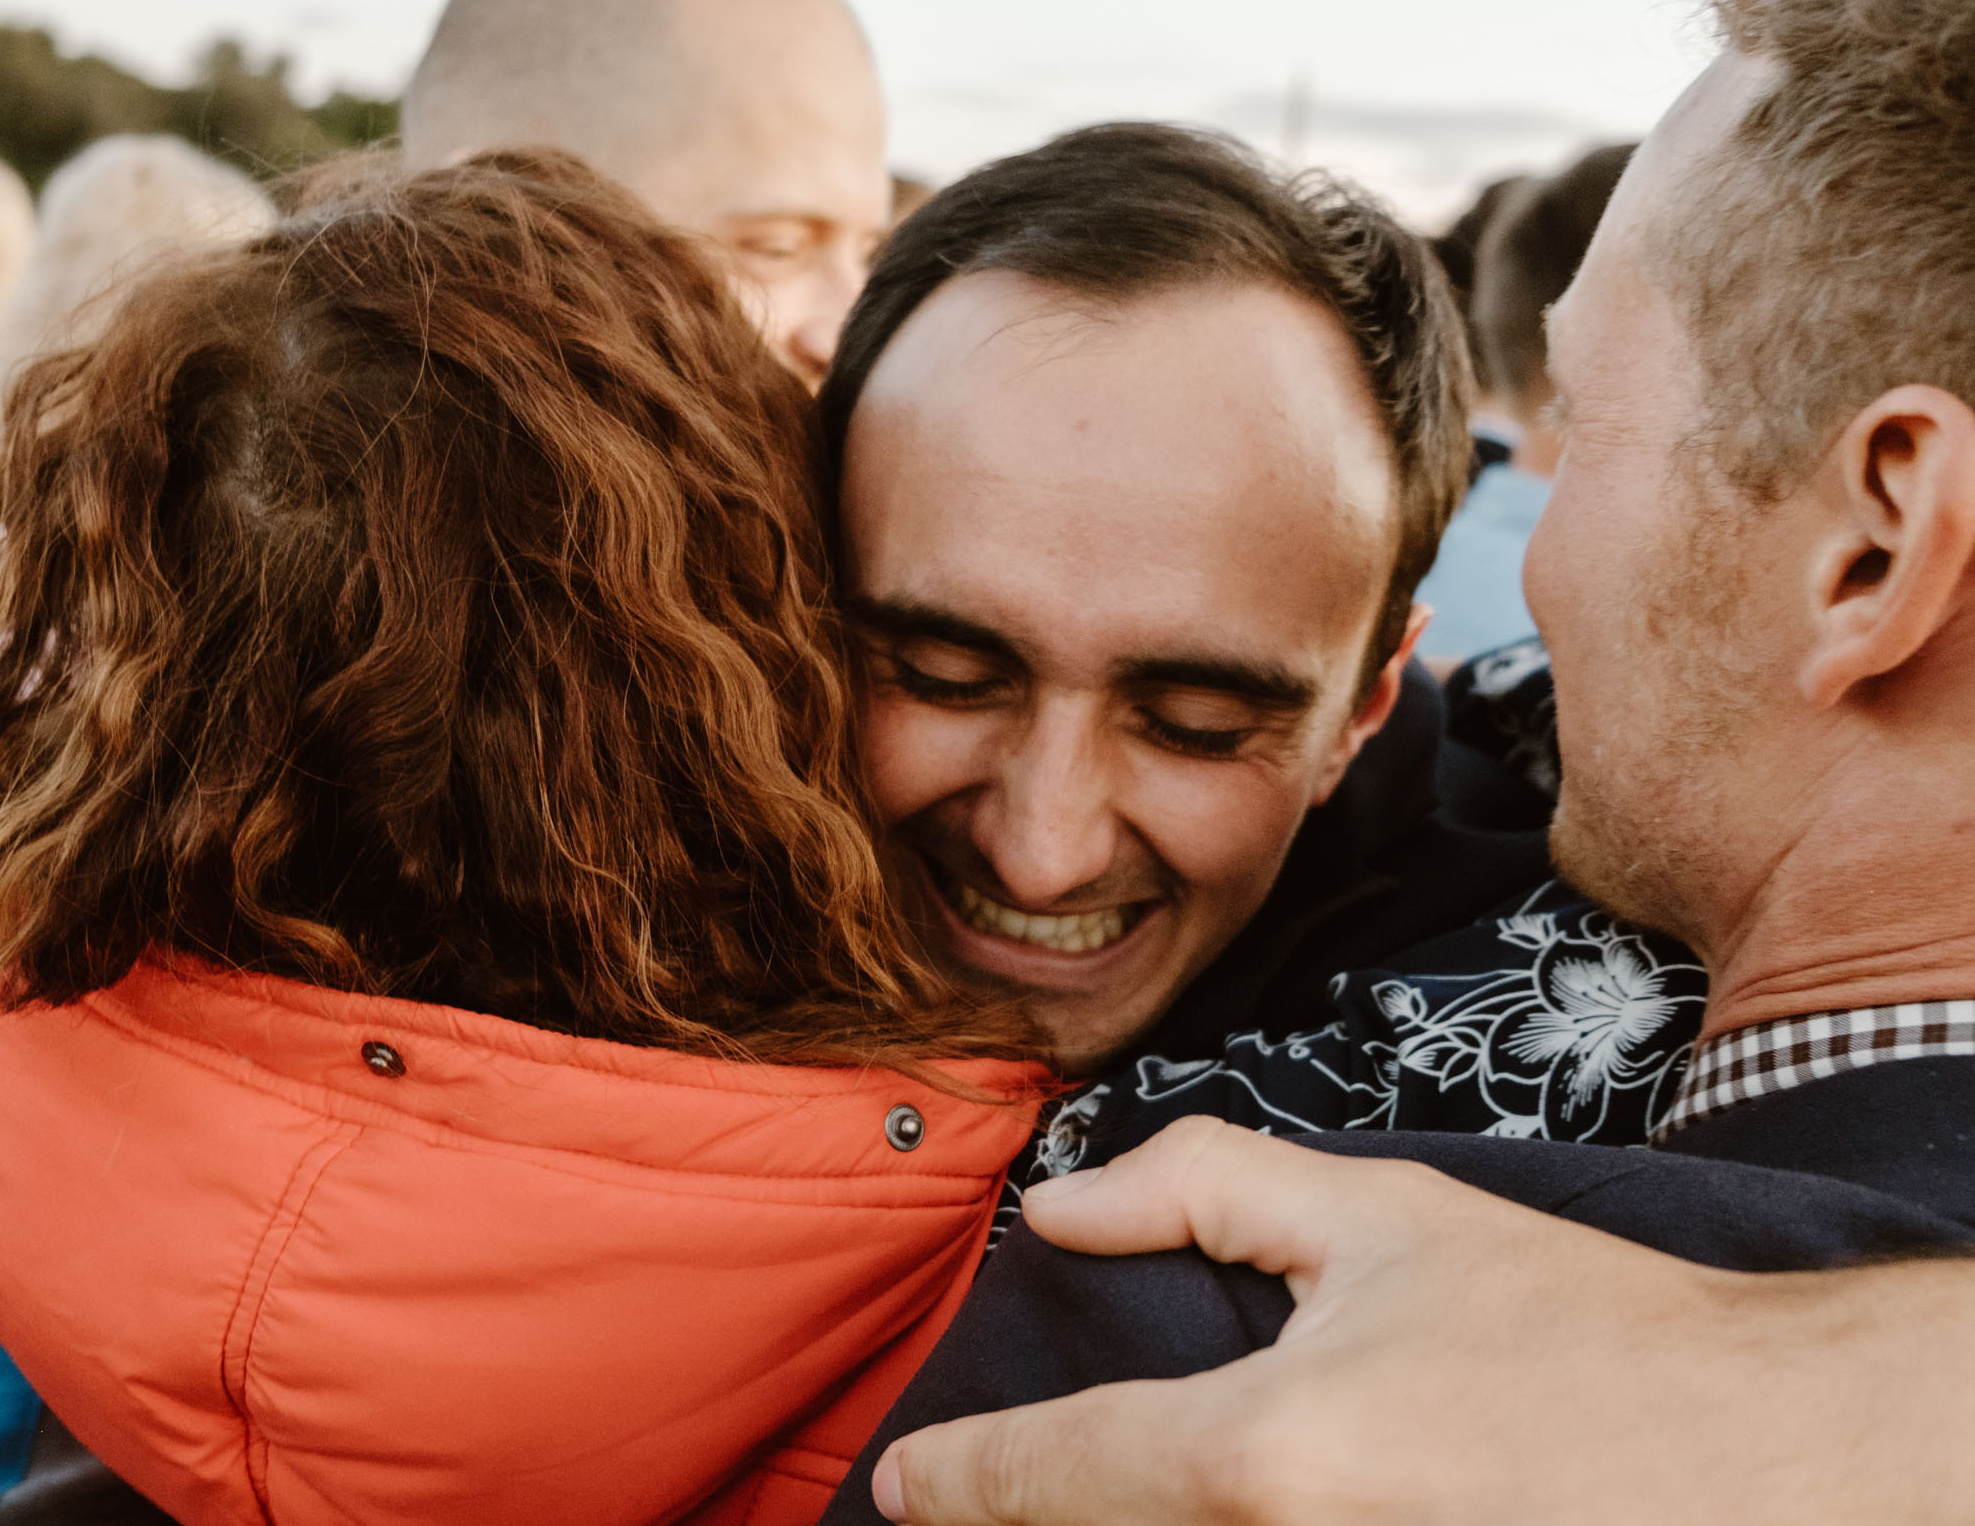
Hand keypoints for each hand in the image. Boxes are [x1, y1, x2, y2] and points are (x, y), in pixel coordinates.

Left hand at [871, 1116, 1974, 1525]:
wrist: (1777, 1473)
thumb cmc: (1583, 1337)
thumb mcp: (1387, 1218)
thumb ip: (1203, 1187)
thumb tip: (1063, 1210)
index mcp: (1261, 1461)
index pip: (1050, 1479)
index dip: (957, 1482)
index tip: (903, 1488)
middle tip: (967, 1511)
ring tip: (1066, 1515)